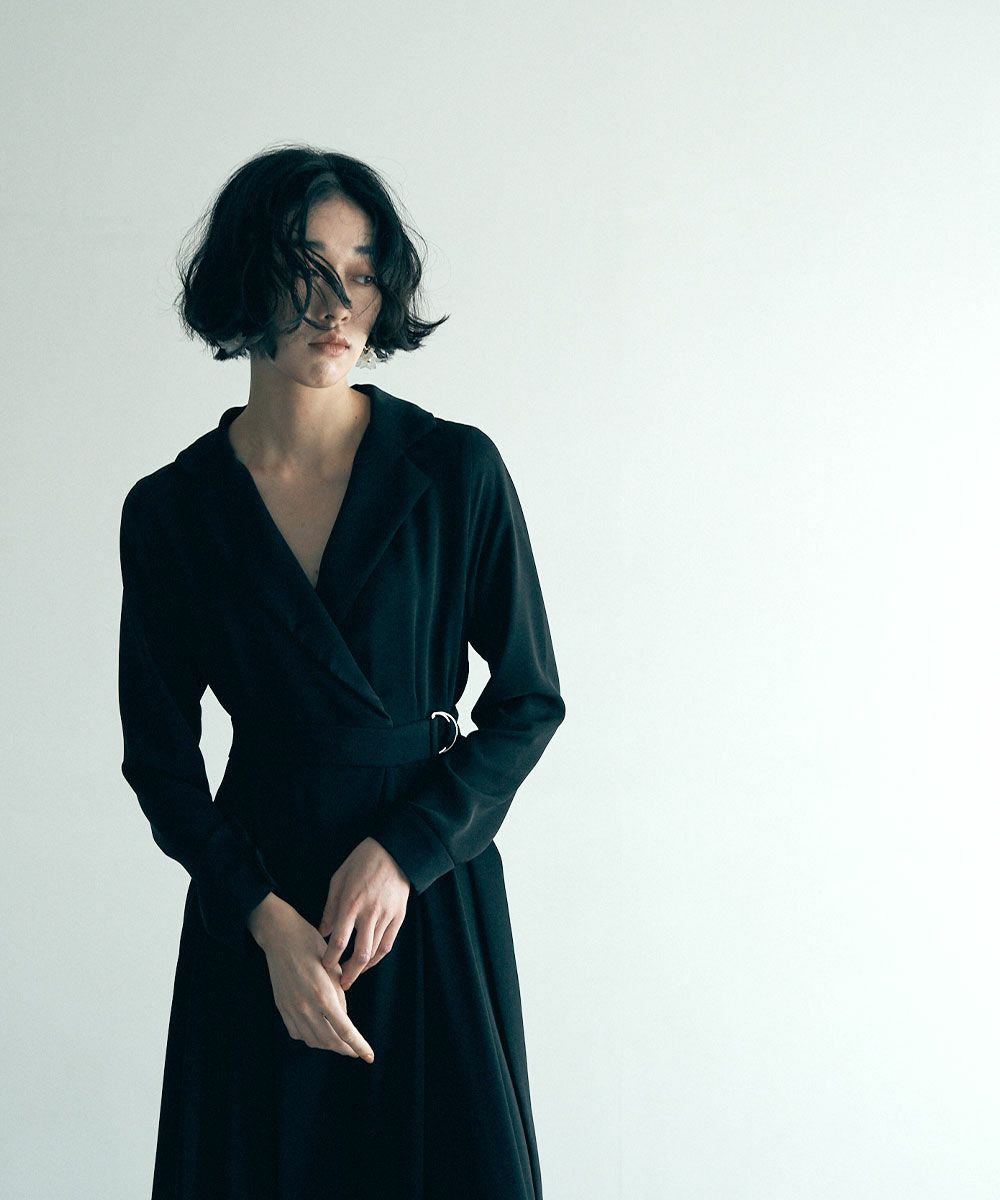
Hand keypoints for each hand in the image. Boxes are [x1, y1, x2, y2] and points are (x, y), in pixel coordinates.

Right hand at [253, 897, 374, 1059]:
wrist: (281, 937)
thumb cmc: (312, 946)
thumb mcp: (333, 969)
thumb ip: (339, 996)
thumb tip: (343, 1018)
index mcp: (323, 995)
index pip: (345, 1031)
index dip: (358, 1046)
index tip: (369, 1057)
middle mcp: (306, 1007)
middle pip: (329, 1041)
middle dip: (345, 1049)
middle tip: (357, 1051)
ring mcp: (291, 1009)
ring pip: (312, 1040)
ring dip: (328, 1045)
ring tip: (340, 1043)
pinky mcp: (281, 1008)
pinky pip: (297, 1032)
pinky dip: (310, 1037)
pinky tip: (318, 1033)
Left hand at [318, 837, 410, 990]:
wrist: (394, 850)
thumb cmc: (362, 861)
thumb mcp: (338, 880)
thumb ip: (331, 908)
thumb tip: (323, 932)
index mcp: (351, 903)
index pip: (340, 941)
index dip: (331, 959)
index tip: (324, 968)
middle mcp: (370, 913)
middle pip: (360, 953)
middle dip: (349, 973)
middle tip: (340, 985)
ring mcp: (387, 916)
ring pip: (376, 952)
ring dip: (363, 968)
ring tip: (353, 976)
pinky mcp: (399, 916)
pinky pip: (388, 943)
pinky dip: (378, 957)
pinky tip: (369, 962)